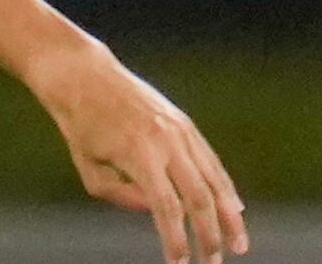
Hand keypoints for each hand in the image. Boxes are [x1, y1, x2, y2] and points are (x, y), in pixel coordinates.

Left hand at [35, 40, 244, 263]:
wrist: (85, 76)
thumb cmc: (81, 127)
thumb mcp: (90, 169)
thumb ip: (123, 197)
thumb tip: (158, 211)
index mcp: (139, 154)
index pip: (167, 208)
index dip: (177, 240)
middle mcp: (165, 141)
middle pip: (199, 197)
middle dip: (211, 235)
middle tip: (215, 263)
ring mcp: (179, 129)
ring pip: (215, 179)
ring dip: (230, 215)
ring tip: (239, 243)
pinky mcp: (184, 123)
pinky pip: (211, 160)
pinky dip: (225, 187)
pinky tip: (235, 209)